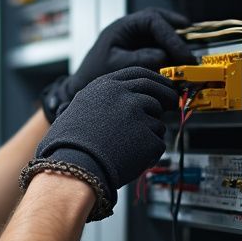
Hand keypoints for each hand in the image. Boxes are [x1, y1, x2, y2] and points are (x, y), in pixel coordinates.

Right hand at [23, 67, 179, 218]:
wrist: (73, 167)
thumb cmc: (68, 144)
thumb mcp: (78, 109)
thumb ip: (101, 100)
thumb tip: (118, 100)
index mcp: (105, 86)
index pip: (139, 73)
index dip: (155, 80)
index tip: (162, 86)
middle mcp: (123, 95)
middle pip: (156, 91)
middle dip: (167, 97)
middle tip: (172, 104)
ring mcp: (138, 114)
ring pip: (157, 121)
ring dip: (150, 133)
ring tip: (129, 147)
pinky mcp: (148, 136)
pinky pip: (158, 144)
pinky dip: (149, 154)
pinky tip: (132, 160)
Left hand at [41, 8, 194, 121]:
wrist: (82, 85)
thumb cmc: (93, 74)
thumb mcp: (115, 66)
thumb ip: (139, 59)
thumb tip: (162, 56)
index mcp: (122, 26)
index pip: (152, 21)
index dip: (170, 36)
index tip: (182, 54)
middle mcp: (130, 27)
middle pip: (159, 19)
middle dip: (177, 30)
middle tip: (192, 44)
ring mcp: (134, 36)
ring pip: (160, 29)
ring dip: (176, 38)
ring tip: (189, 52)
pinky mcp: (138, 47)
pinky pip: (158, 43)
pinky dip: (170, 49)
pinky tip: (179, 60)